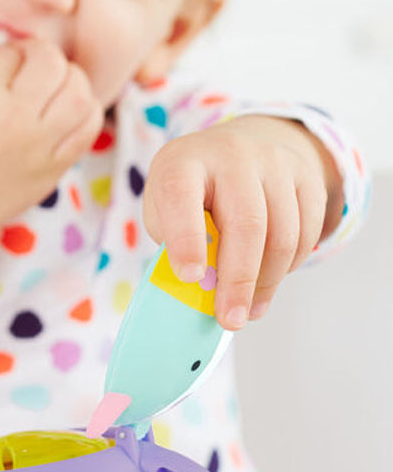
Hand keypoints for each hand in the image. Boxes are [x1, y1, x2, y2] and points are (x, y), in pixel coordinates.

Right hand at [0, 38, 103, 245]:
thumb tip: (8, 53)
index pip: (14, 52)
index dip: (11, 54)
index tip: (3, 66)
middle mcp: (14, 118)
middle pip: (52, 63)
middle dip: (44, 59)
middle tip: (32, 72)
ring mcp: (38, 146)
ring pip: (80, 93)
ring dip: (71, 81)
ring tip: (55, 90)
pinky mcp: (53, 169)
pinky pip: (88, 129)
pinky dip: (85, 113)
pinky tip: (68, 114)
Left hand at [142, 115, 342, 329]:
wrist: (232, 152)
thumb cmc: (189, 194)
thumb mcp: (164, 211)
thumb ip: (174, 246)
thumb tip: (200, 295)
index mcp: (182, 162)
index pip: (182, 196)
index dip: (186, 239)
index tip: (191, 278)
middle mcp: (230, 154)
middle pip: (246, 223)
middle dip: (238, 279)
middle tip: (230, 319)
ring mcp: (273, 162)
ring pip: (283, 234)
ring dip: (265, 282)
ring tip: (248, 310)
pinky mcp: (305, 177)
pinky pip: (306, 233)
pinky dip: (287, 268)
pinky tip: (267, 282)